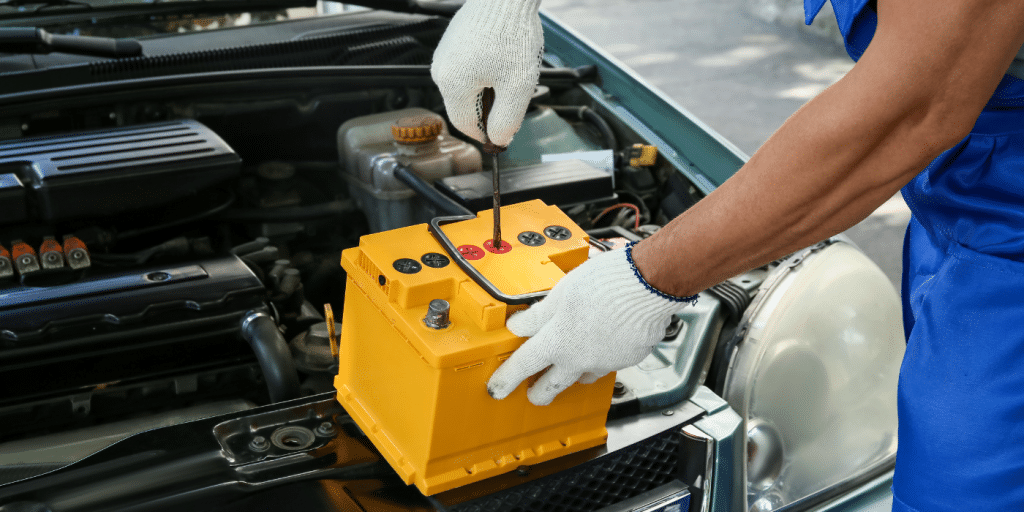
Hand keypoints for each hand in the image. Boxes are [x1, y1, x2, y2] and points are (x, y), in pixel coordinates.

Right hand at [430, 0, 542, 146]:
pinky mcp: (452, 41)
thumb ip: (506, 120)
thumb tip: (498, 140)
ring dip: (488, 88)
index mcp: (452, 85)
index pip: (465, 125)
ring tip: (509, 71)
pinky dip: (484, 70)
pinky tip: (502, 58)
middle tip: (514, 94)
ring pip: (466, 86)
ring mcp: (445, 54)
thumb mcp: (517, 87)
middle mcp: (441, 70)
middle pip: (465, 106)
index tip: (506, 130)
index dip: (487, 133)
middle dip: (489, 107)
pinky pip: (466, 67)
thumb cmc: (512, 35)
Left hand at [487, 245, 695, 405]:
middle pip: (553, 385)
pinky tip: (603, 338)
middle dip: (540, 392)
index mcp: (559, 341)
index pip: (524, 365)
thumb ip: (539, 314)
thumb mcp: (561, 292)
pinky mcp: (627, 359)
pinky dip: (601, 355)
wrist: (650, 283)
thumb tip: (520, 325)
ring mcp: (606, 362)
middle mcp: (580, 359)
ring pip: (583, 375)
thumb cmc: (606, 282)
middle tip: (534, 392)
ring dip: (573, 371)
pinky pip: (608, 363)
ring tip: (571, 360)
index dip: (507, 378)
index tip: (498, 387)